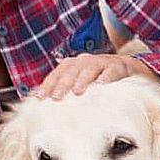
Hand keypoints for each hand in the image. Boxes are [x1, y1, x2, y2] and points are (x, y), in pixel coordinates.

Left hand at [32, 53, 153, 99]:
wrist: (126, 69)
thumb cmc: (97, 79)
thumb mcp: (78, 83)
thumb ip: (60, 89)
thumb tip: (33, 98)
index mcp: (72, 65)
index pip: (57, 73)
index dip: (48, 84)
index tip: (40, 98)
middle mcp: (85, 61)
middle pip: (71, 70)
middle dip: (62, 84)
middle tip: (56, 97)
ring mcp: (101, 62)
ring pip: (89, 68)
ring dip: (82, 79)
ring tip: (78, 91)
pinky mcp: (117, 66)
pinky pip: (111, 71)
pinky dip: (106, 77)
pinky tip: (102, 85)